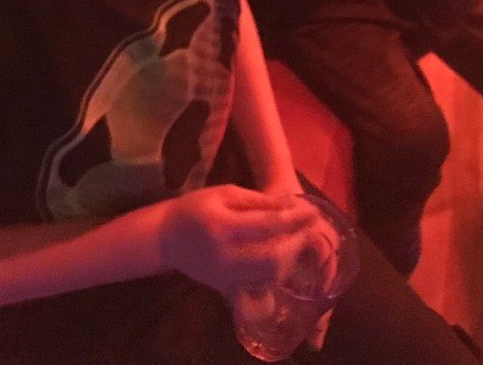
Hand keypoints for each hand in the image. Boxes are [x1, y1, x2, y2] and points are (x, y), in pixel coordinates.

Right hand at [160, 184, 313, 298]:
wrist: (168, 237)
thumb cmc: (196, 208)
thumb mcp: (225, 194)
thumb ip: (258, 201)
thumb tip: (291, 206)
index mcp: (223, 226)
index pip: (268, 224)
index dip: (294, 218)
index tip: (313, 211)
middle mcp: (225, 256)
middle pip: (273, 257)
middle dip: (297, 243)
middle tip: (311, 230)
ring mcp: (226, 277)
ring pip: (269, 275)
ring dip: (290, 260)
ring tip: (300, 243)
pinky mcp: (227, 288)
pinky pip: (259, 286)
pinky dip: (275, 274)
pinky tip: (283, 260)